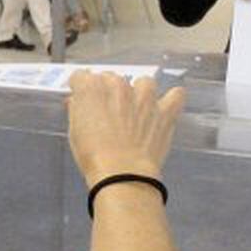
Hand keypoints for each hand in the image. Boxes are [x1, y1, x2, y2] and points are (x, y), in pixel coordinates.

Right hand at [68, 72, 184, 187]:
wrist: (122, 173)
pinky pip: (176, 95)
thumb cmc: (93, 156)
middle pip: (111, 79)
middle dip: (108, 93)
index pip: (82, 77)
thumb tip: (79, 101)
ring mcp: (144, 96)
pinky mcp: (165, 111)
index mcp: (91, 87)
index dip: (82, 90)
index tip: (84, 102)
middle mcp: (118, 85)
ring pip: (143, 83)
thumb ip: (77, 109)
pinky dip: (171, 100)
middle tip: (108, 116)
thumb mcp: (74, 131)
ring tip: (136, 112)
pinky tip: (164, 109)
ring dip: (140, 93)